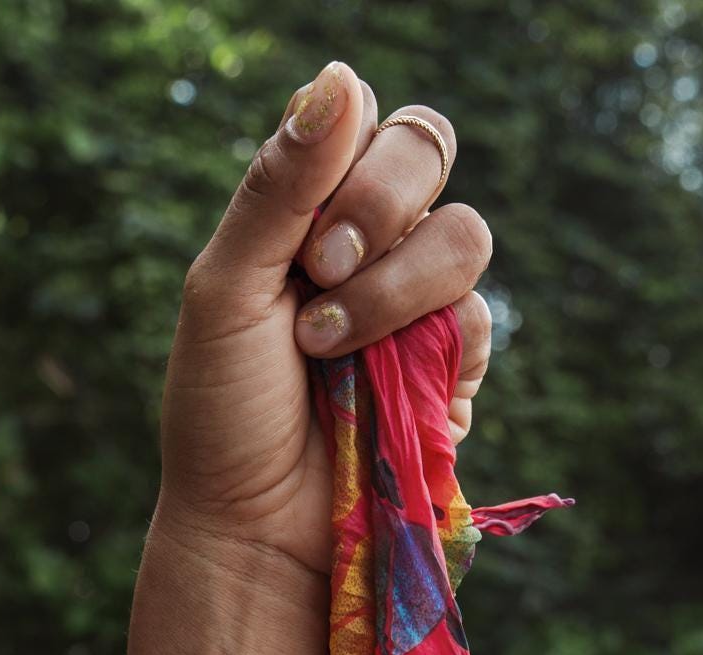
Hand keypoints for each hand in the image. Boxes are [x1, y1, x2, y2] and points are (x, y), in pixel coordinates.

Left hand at [157, 61, 492, 574]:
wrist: (255, 531)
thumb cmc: (223, 416)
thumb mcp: (227, 292)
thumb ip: (278, 188)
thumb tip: (342, 76)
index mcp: (307, 212)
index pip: (361, 120)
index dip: (345, 155)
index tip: (300, 231)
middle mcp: (368, 245)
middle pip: (425, 148)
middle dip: (378, 205)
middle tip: (319, 275)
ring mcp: (417, 306)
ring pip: (463, 234)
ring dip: (394, 290)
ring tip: (332, 351)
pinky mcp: (454, 371)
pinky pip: (479, 321)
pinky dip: (431, 348)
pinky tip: (377, 391)